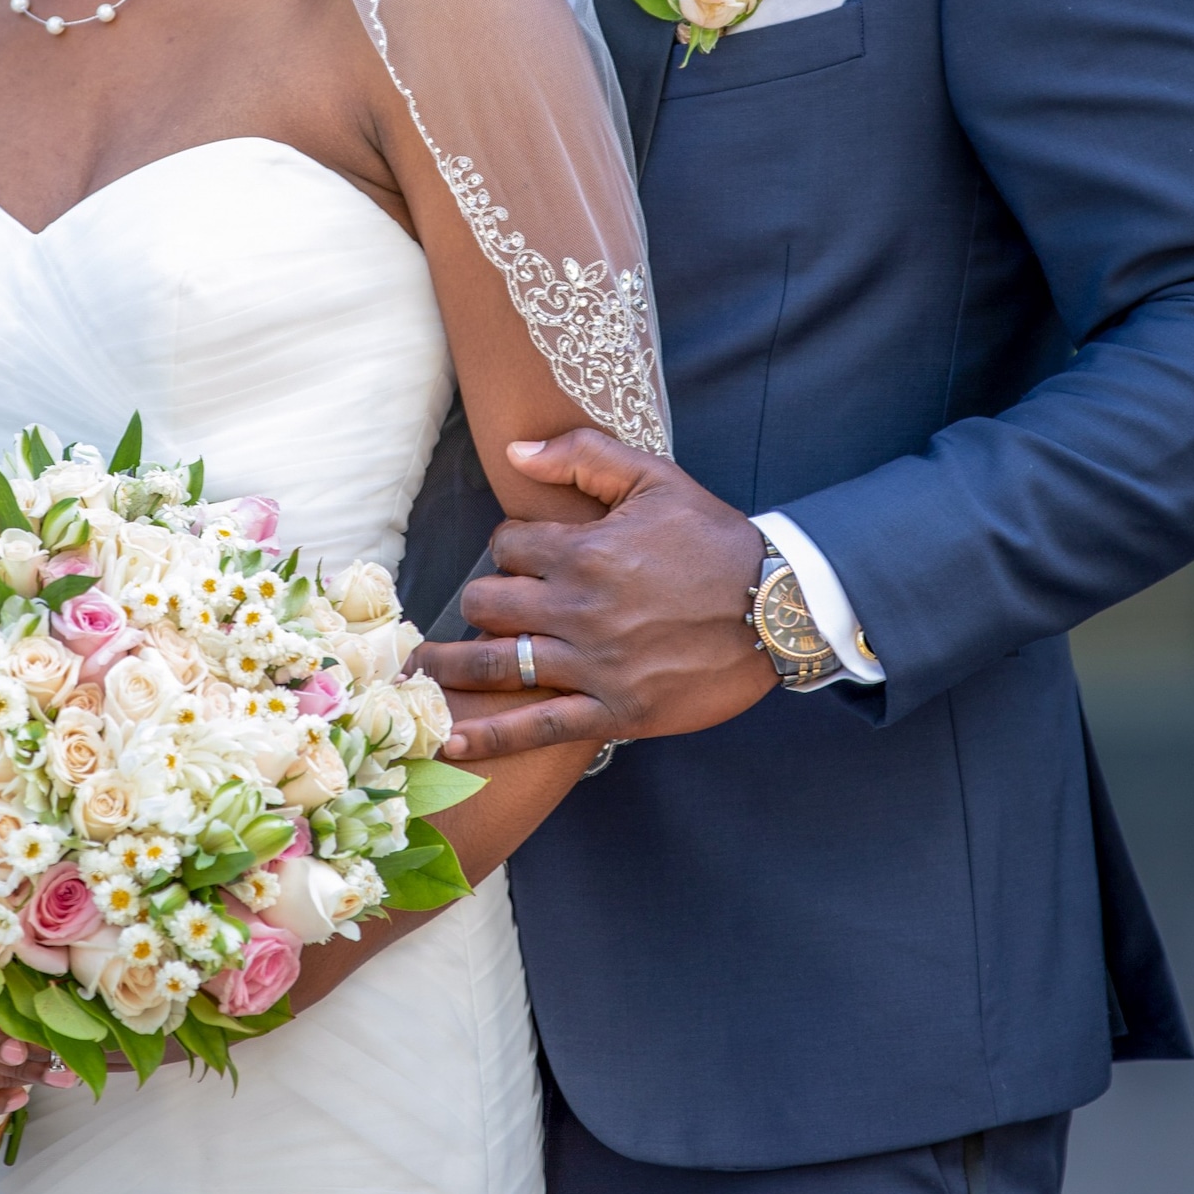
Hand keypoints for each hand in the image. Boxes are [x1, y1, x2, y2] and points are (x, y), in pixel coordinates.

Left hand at [417, 428, 773, 762]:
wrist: (778, 608)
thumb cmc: (717, 540)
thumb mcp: (656, 477)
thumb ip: (583, 455)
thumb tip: (515, 453)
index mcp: (585, 551)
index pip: (506, 547)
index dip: (506, 550)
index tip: (521, 560)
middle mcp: (579, 608)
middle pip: (490, 605)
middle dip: (479, 605)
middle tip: (480, 613)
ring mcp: (594, 664)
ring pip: (497, 665)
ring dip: (449, 669)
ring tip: (414, 675)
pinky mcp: (614, 711)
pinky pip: (537, 727)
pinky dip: (489, 737)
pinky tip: (448, 740)